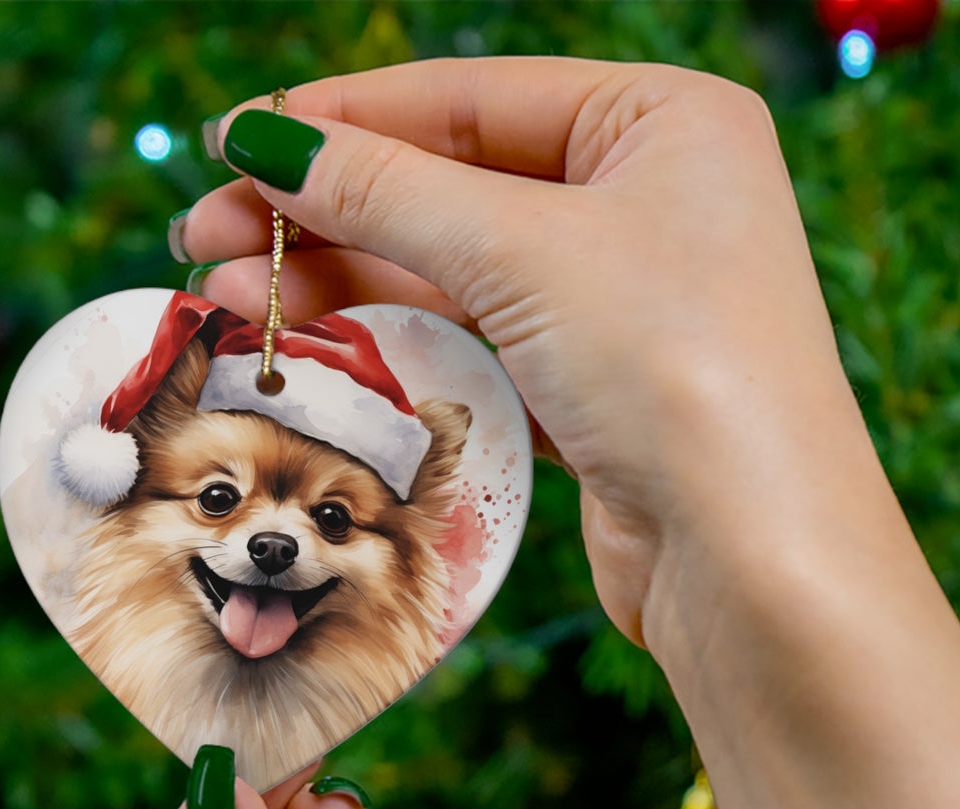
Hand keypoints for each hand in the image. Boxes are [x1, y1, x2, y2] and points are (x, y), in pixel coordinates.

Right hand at [180, 60, 959, 808]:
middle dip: (325, 216)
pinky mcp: (598, 395)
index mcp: (664, 124)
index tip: (233, 145)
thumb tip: (263, 140)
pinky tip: (313, 352)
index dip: (343, 121)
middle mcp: (650, 204)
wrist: (753, 557)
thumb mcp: (523, 250)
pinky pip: (478, 349)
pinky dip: (398, 350)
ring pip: (456, 277)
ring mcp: (625, 306)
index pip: (472, 98)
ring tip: (232, 303)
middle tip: (205, 241)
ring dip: (343, 288)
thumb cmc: (675, 367)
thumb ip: (387, 190)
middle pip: (453, 189)